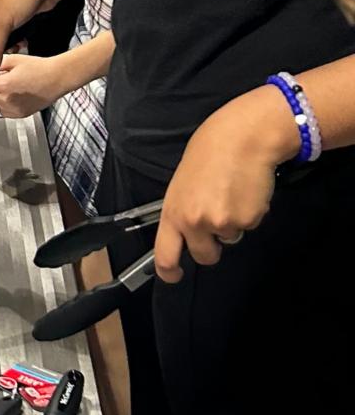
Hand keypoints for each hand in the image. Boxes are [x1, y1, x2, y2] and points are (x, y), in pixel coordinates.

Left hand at [0, 52, 72, 118]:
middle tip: (2, 78)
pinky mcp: (21, 114)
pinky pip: (5, 111)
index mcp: (4, 85)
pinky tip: (14, 95)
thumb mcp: (14, 60)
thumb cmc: (40, 68)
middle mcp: (8, 100)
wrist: (57, 78)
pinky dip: (5, 104)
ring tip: (10, 86)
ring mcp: (14, 109)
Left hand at [153, 86, 298, 281]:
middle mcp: (194, 222)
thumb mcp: (182, 184)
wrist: (241, 138)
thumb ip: (183, 209)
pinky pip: (249, 226)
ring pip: (230, 238)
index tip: (173, 275)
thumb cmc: (209, 154)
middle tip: (216, 218)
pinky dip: (249, 213)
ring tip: (230, 192)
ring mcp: (221, 224)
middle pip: (205, 256)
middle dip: (212, 246)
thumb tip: (187, 230)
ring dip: (232, 222)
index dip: (169, 271)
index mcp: (173, 212)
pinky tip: (245, 191)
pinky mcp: (247, 221)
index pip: (165, 254)